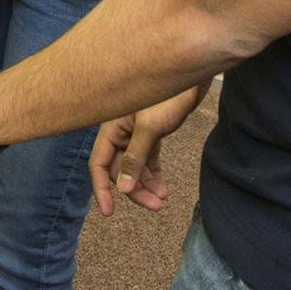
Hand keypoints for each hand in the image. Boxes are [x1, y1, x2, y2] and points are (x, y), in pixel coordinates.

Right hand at [88, 83, 207, 215]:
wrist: (191, 76)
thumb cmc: (168, 96)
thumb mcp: (150, 128)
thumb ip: (136, 158)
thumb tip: (124, 188)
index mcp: (112, 128)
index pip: (99, 164)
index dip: (101, 188)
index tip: (109, 213)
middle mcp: (120, 132)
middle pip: (120, 170)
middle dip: (134, 190)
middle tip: (154, 206)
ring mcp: (136, 133)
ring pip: (135, 167)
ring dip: (145, 185)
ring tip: (161, 200)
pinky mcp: (151, 133)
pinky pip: (148, 160)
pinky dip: (154, 175)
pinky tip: (162, 188)